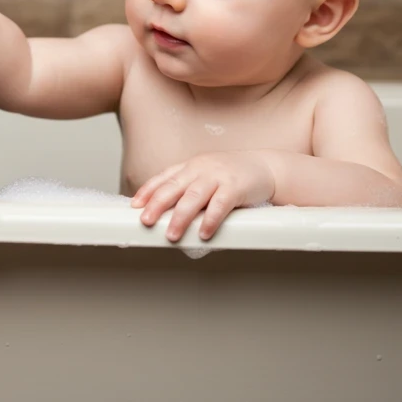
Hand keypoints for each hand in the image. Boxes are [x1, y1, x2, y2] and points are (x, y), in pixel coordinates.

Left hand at [132, 151, 275, 241]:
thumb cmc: (232, 175)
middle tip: (145, 221)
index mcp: (191, 166)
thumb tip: (164, 210)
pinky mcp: (235, 187)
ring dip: (180, 217)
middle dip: (157, 204)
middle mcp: (201, 169)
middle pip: (174, 187)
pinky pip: (220, 205)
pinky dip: (210, 219)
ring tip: (171, 235)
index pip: (164, 178)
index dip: (148, 191)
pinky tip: (203, 233)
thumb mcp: (206, 175)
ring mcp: (218, 177)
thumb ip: (187, 187)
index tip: (135, 205)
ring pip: (193, 197)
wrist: (267, 167)